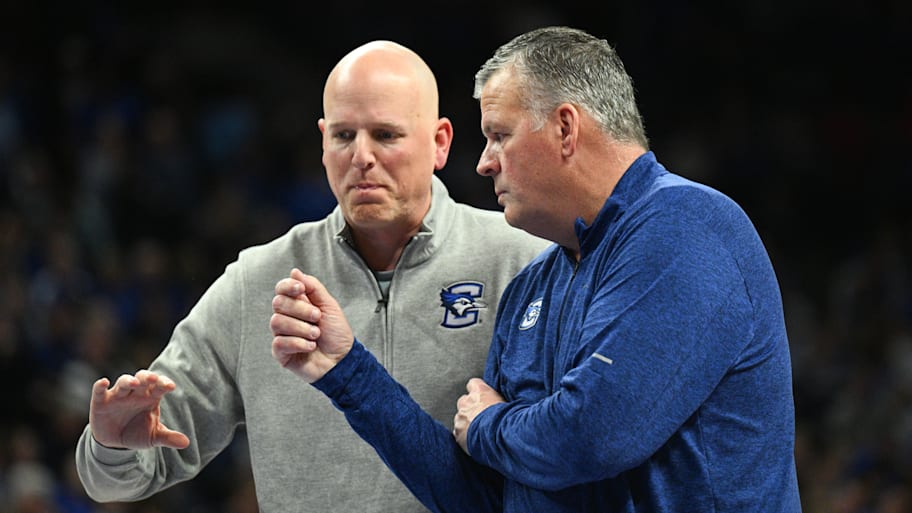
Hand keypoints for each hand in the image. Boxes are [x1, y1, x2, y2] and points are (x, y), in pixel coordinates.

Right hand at [89, 370, 190, 449]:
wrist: (115, 443)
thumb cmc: (137, 433)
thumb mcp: (153, 437)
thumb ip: (168, 437)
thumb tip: (186, 443)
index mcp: (150, 397)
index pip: (159, 386)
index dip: (164, 383)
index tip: (171, 387)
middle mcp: (135, 392)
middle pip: (142, 378)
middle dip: (147, 377)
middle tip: (153, 379)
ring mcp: (118, 395)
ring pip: (123, 382)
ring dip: (128, 381)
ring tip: (134, 383)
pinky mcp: (101, 401)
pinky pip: (99, 391)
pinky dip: (100, 386)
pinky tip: (103, 382)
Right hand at [270, 268, 353, 382]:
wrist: (342, 360)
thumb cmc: (336, 334)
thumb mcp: (329, 306)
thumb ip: (313, 287)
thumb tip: (294, 272)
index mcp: (297, 304)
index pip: (281, 289)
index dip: (287, 286)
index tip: (301, 289)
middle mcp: (287, 318)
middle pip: (278, 303)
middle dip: (300, 309)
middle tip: (317, 317)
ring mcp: (282, 335)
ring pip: (277, 322)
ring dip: (301, 328)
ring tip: (316, 334)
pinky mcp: (281, 352)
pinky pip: (280, 342)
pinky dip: (299, 343)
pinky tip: (311, 346)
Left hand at [453, 378, 503, 453]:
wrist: (500, 436)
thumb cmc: (507, 418)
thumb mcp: (507, 403)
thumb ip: (497, 399)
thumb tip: (499, 401)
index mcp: (480, 391)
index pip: (473, 383)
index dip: (477, 391)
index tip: (481, 396)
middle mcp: (467, 402)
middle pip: (464, 401)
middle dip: (470, 407)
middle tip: (481, 416)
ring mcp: (461, 417)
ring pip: (460, 418)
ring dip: (467, 422)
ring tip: (479, 431)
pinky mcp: (458, 433)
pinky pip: (458, 433)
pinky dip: (464, 436)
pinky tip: (474, 440)